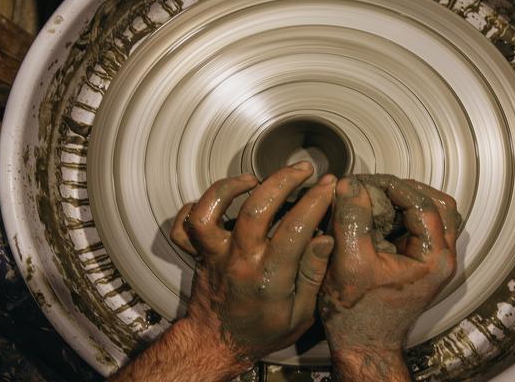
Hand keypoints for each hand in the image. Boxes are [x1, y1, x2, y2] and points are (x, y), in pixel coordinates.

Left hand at [110, 162, 336, 381]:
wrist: (217, 345)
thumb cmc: (262, 332)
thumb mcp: (301, 315)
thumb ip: (313, 275)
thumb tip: (325, 239)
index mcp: (269, 278)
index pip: (295, 228)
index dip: (316, 200)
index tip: (329, 185)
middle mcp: (239, 261)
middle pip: (255, 209)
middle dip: (283, 180)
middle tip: (304, 169)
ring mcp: (214, 255)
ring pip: (209, 211)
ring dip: (231, 186)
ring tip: (256, 178)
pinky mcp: (199, 253)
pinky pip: (184, 225)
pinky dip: (195, 205)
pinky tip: (222, 199)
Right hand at [320, 175, 456, 381]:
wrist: (363, 345)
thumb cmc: (357, 314)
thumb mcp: (349, 262)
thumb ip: (352, 219)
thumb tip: (351, 183)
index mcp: (434, 259)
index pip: (425, 204)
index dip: (395, 186)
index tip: (367, 180)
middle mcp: (442, 259)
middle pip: (439, 205)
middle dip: (405, 190)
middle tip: (373, 185)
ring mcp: (434, 261)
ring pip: (434, 214)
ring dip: (407, 200)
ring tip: (377, 196)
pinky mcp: (421, 264)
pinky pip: (422, 227)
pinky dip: (404, 214)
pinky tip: (379, 214)